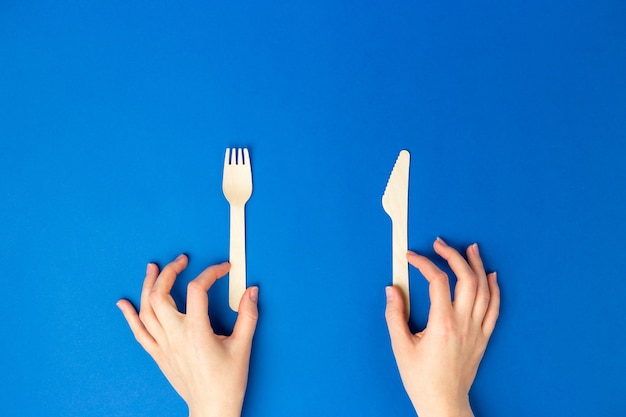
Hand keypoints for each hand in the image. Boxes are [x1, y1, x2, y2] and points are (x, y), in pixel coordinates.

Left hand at [117, 255, 258, 416]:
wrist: (212, 408)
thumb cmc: (227, 382)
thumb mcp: (243, 346)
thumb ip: (248, 315)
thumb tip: (251, 291)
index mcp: (197, 332)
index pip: (197, 290)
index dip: (210, 273)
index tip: (223, 269)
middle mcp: (175, 336)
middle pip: (161, 295)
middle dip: (169, 272)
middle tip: (181, 260)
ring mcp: (164, 346)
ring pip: (146, 310)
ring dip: (147, 286)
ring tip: (153, 268)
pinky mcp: (158, 355)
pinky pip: (139, 333)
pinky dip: (129, 316)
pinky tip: (123, 303)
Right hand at [385, 238, 499, 416]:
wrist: (443, 403)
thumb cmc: (421, 379)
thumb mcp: (400, 346)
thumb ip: (395, 315)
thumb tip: (392, 290)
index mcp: (442, 323)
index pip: (437, 281)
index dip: (423, 263)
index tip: (411, 257)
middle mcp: (463, 323)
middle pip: (466, 278)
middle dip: (453, 256)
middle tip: (440, 244)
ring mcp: (476, 329)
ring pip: (484, 289)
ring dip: (477, 266)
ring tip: (471, 249)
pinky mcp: (483, 337)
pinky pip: (494, 308)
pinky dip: (494, 289)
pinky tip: (491, 276)